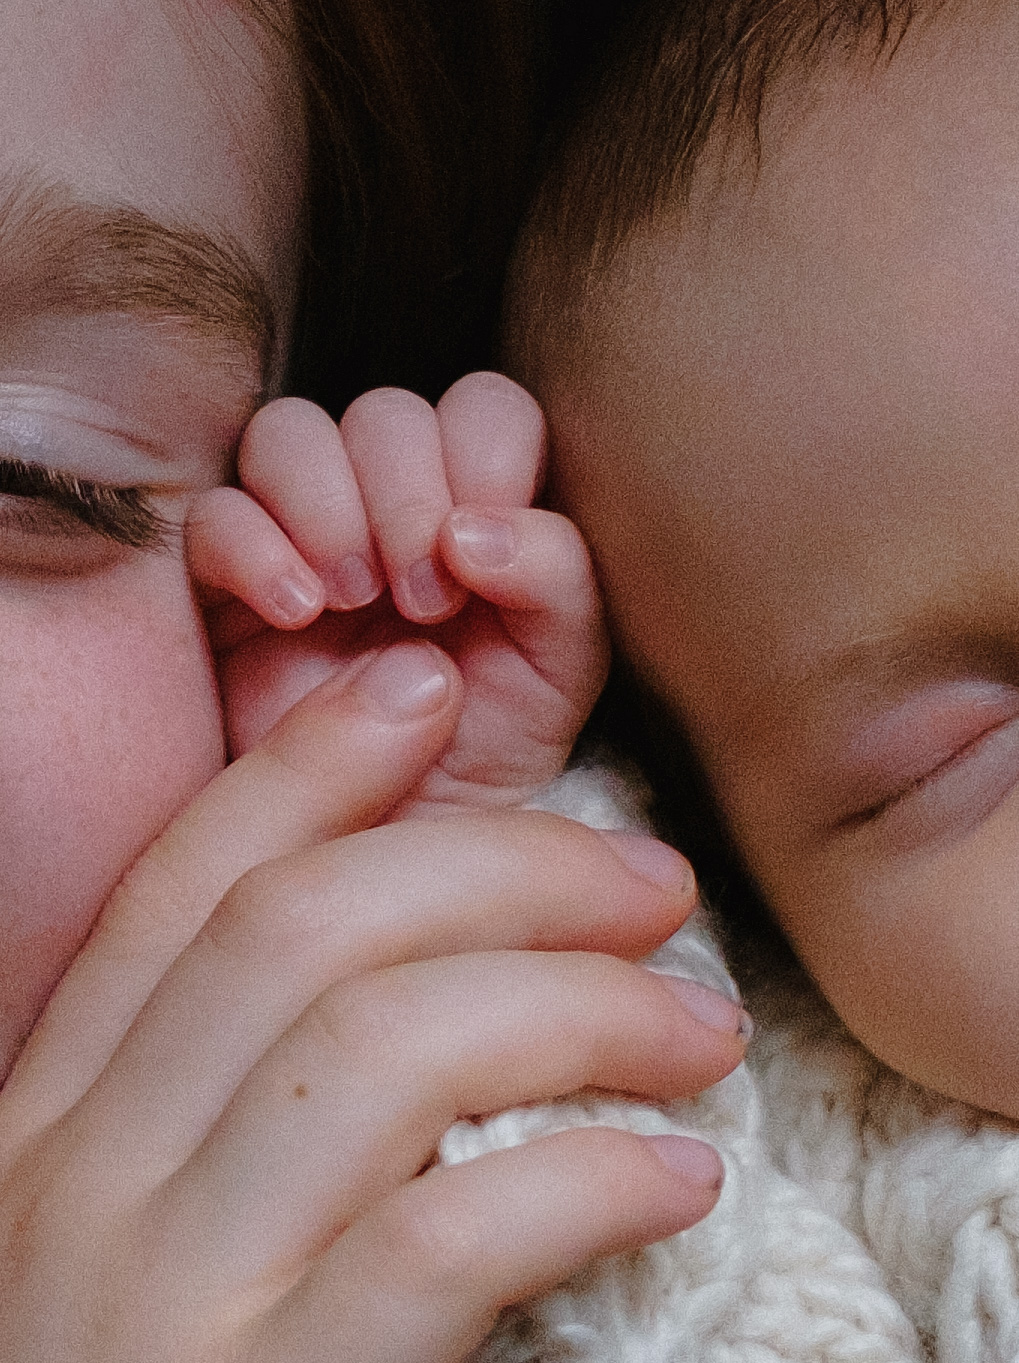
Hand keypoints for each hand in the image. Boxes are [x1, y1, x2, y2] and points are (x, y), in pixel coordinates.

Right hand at [0, 652, 742, 1362]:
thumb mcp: (116, 1258)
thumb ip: (205, 1119)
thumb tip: (394, 980)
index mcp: (45, 1130)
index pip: (183, 889)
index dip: (309, 768)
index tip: (426, 692)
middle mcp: (77, 1186)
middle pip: (307, 933)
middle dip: (503, 867)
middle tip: (647, 880)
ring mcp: (155, 1308)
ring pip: (386, 1053)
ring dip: (576, 1008)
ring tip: (697, 1026)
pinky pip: (440, 1247)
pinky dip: (582, 1183)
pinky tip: (674, 1179)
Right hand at [188, 372, 607, 812]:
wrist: (399, 830)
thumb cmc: (487, 746)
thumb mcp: (559, 671)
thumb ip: (558, 581)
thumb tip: (472, 531)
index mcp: (481, 504)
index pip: (484, 409)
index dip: (483, 458)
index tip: (480, 561)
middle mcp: (391, 502)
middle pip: (385, 413)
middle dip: (406, 495)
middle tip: (423, 600)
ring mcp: (303, 532)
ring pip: (290, 434)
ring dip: (326, 504)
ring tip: (351, 600)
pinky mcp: (226, 579)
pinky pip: (214, 514)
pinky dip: (253, 548)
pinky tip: (296, 614)